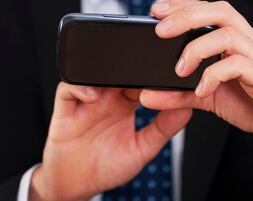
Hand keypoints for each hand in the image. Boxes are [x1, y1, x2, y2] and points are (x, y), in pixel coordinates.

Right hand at [30, 82, 190, 200]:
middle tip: (141, 71)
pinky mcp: (65, 107)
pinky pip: (68, 88)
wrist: (75, 183)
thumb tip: (187, 110)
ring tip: (118, 81)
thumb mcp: (142, 149)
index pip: (139, 80)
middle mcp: (106, 98)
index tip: (163, 73)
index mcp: (125, 104)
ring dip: (104, 73)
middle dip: (128, 69)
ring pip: (93, 74)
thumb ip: (163, 129)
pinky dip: (80, 87)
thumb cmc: (108, 166)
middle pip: (117, 72)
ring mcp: (85, 101)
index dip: (150, 74)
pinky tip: (93, 97)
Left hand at [140, 0, 252, 185]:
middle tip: (159, 30)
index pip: (210, 9)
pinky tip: (201, 89)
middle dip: (187, 15)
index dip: (183, 5)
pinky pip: (239, 65)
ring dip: (196, 48)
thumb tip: (146, 94)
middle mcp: (251, 41)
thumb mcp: (210, 97)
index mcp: (238, 38)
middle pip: (220, 11)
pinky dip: (214, 74)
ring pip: (228, 34)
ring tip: (178, 69)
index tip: (155, 10)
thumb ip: (179, 93)